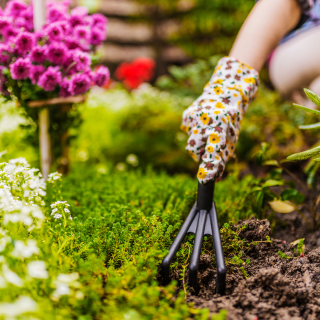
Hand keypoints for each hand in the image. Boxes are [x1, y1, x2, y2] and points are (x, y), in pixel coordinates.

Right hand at [181, 57, 258, 183]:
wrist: (226, 91)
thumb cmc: (231, 119)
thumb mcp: (233, 137)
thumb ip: (223, 156)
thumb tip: (216, 178)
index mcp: (221, 125)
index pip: (214, 149)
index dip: (210, 165)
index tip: (205, 179)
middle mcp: (205, 120)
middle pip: (193, 150)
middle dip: (199, 154)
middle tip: (209, 146)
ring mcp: (193, 117)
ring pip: (190, 143)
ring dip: (197, 144)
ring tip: (207, 132)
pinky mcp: (186, 115)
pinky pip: (187, 132)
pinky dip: (193, 132)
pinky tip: (202, 124)